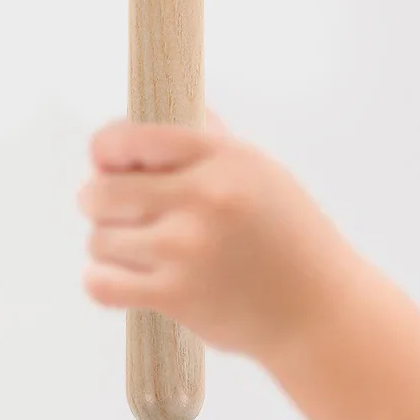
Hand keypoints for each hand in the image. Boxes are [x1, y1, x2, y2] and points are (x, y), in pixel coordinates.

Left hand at [78, 111, 361, 363]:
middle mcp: (203, 197)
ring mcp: (186, 248)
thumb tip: (162, 109)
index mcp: (223, 157)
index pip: (130, 137)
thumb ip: (209, 142)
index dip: (105, 150)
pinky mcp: (176, 296)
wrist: (320, 310)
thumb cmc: (291, 238)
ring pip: (98, 239)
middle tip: (118, 213)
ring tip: (140, 251)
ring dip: (109, 246)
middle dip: (99, 202)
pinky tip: (128, 280)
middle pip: (101, 190)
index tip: (107, 164)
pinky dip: (103, 281)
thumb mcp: (262, 173)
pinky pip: (100, 283)